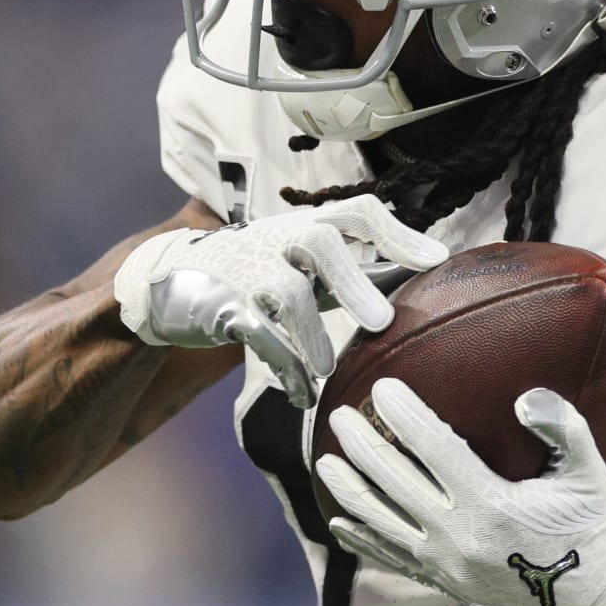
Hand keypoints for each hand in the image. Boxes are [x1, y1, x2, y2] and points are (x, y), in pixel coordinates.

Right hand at [113, 197, 447, 405]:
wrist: (169, 281)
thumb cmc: (261, 274)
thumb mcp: (307, 266)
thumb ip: (356, 269)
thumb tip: (426, 272)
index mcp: (308, 225)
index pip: (357, 212)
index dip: (397, 232)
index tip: (436, 260)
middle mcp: (280, 238)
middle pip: (321, 243)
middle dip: (354, 281)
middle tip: (382, 322)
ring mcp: (250, 270)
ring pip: (288, 291)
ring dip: (313, 333)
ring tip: (328, 369)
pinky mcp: (223, 304)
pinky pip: (258, 334)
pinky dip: (284, 365)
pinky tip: (302, 393)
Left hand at [316, 379, 605, 605]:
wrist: (594, 599)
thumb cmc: (591, 525)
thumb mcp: (587, 471)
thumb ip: (562, 427)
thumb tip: (524, 398)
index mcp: (491, 504)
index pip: (434, 449)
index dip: (405, 416)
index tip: (382, 388)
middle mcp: (459, 536)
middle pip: (394, 483)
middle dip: (362, 446)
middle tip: (339, 415)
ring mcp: (446, 564)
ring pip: (382, 522)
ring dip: (350, 490)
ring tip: (324, 460)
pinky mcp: (444, 583)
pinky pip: (393, 559)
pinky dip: (363, 540)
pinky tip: (338, 522)